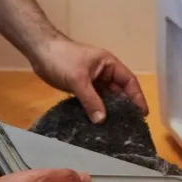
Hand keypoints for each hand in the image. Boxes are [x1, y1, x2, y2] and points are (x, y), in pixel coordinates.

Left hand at [29, 35, 147, 123]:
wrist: (39, 51)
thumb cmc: (61, 58)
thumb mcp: (78, 79)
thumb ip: (91, 99)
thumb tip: (102, 121)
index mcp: (108, 64)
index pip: (129, 81)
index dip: (137, 97)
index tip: (142, 114)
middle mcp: (103, 73)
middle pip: (118, 92)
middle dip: (123, 108)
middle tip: (129, 127)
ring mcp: (91, 81)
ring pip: (105, 98)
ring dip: (108, 111)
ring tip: (115, 130)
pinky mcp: (80, 88)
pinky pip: (92, 101)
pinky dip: (95, 111)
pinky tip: (96, 124)